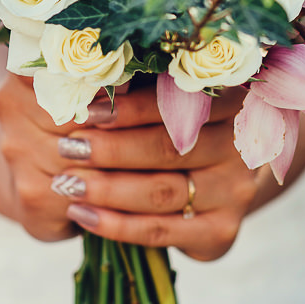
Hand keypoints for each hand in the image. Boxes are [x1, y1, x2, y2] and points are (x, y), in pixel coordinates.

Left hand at [0, 74, 259, 260]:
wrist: (207, 180)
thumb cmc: (169, 124)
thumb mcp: (162, 97)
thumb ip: (136, 84)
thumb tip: (83, 72)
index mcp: (230, 98)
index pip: (178, 102)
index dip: (130, 107)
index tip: (86, 108)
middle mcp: (239, 144)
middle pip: (168, 148)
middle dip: (111, 150)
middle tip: (65, 147)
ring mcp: (235, 190)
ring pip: (162, 193)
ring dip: (107, 189)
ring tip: (65, 183)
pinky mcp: (221, 231)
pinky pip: (162, 231)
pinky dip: (116, 226)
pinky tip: (82, 215)